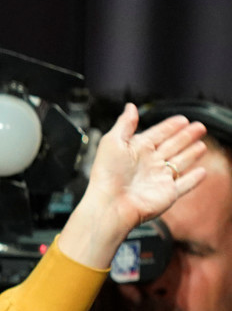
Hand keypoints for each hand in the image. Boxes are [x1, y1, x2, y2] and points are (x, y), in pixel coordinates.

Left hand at [56, 104, 206, 267]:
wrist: (111, 204)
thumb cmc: (107, 174)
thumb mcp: (113, 142)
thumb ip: (124, 124)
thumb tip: (130, 106)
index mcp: (136, 150)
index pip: (157, 134)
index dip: (170, 126)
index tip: (182, 118)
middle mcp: (149, 164)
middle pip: (172, 146)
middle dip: (186, 136)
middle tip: (200, 126)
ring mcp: (159, 179)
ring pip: (180, 163)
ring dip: (192, 154)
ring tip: (202, 144)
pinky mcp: (168, 194)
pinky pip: (184, 185)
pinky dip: (194, 179)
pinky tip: (202, 171)